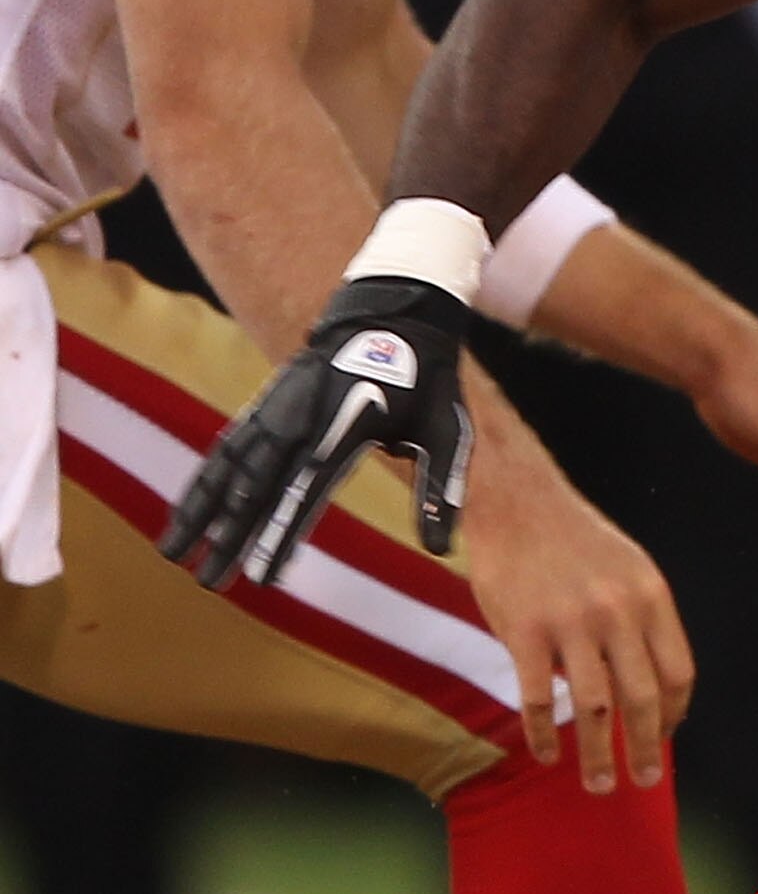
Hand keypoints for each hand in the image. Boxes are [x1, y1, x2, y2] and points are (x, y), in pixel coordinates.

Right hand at [161, 277, 470, 590]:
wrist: (394, 310)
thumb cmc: (427, 378)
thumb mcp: (449, 430)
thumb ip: (441, 489)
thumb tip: (442, 552)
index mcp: (346, 424)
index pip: (306, 489)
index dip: (281, 533)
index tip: (262, 576)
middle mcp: (301, 417)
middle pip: (256, 484)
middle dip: (229, 535)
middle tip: (208, 582)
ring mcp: (277, 408)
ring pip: (227, 464)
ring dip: (199, 510)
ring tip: (172, 553)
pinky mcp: (267, 405)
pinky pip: (227, 446)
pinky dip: (204, 479)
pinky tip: (186, 511)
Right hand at [460, 459, 694, 790]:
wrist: (516, 502)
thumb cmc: (573, 540)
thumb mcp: (628, 568)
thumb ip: (642, 621)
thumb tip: (653, 684)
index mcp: (650, 596)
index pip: (677, 672)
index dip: (674, 714)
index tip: (664, 738)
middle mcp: (617, 612)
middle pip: (642, 699)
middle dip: (645, 749)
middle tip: (643, 781)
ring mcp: (570, 623)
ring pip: (594, 709)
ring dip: (598, 756)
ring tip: (600, 784)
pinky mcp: (524, 632)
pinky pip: (537, 699)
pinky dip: (545, 735)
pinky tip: (547, 754)